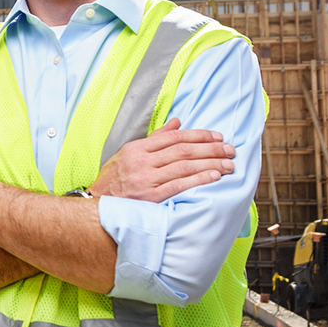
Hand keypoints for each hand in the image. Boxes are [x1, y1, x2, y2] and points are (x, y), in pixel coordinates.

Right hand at [90, 118, 234, 201]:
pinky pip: (179, 185)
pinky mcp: (150, 197)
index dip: (199, 135)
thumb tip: (177, 123)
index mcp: (138, 148)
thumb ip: (156, 139)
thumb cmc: (115, 178)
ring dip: (210, 164)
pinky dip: (198, 180)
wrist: (97, 203)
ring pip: (184, 166)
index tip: (218, 136)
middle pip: (183, 150)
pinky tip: (214, 176)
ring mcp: (146, 179)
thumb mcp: (130, 153)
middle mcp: (142, 161)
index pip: (174, 137)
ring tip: (228, 164)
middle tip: (230, 149)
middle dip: (210, 148)